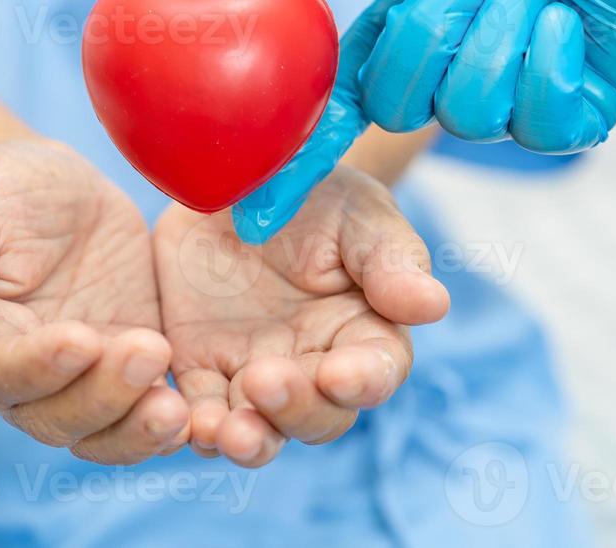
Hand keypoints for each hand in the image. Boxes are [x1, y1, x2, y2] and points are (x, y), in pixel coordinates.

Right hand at [0, 139, 189, 463]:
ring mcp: (78, 382)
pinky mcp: (126, 372)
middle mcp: (22, 380)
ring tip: (178, 409)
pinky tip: (198, 413)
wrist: (55, 189)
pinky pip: (143, 414)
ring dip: (138, 429)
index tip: (80, 339)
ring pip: (101, 432)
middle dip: (103, 396)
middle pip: (55, 417)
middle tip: (148, 352)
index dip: (37, 366)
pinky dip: (168, 424)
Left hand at [153, 167, 448, 467]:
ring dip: (246, 440)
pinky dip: (190, 425)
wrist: (240, 175)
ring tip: (228, 431)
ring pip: (258, 430)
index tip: (338, 374)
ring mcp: (254, 374)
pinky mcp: (200, 369)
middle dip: (294, 410)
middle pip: (316, 416)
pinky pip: (196, 412)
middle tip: (264, 382)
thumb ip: (390, 260)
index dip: (361, 382)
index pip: (375, 372)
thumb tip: (433, 305)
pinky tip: (181, 418)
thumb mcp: (358, 213)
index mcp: (364, 332)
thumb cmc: (318, 195)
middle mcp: (313, 367)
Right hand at [201, 0, 615, 239]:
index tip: (248, 220)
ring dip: (498, 29)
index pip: (332, 114)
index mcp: (402, 32)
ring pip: (468, 114)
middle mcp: (451, 75)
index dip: (292, 170)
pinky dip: (550, 53)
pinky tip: (571, 11)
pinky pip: (538, 121)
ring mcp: (515, 101)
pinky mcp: (579, 115)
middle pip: (399, 106)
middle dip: (434, 28)